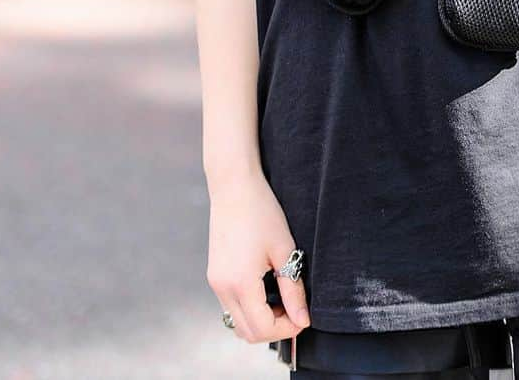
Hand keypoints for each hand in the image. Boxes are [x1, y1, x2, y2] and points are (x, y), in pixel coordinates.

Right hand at [206, 168, 309, 345]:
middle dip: (274, 329)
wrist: (234, 186)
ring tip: (281, 299)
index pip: (263, 328)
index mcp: (241, 283)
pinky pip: (230, 305)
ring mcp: (215, 282)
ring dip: (260, 320)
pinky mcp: (214, 275)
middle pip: (247, 332)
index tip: (304, 317)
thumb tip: (303, 320)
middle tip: (294, 310)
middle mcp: (222, 288)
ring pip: (237, 322)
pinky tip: (266, 289)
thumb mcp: (284, 250)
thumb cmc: (262, 212)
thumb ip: (293, 289)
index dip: (287, 329)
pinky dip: (249, 308)